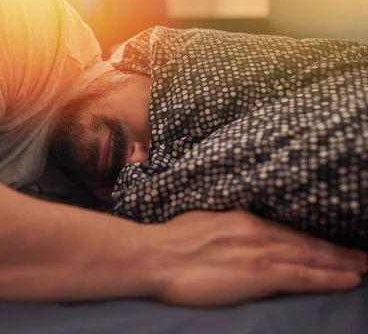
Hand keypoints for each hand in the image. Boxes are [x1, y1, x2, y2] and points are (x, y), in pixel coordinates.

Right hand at [140, 211, 366, 306]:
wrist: (152, 256)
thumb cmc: (167, 242)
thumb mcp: (200, 223)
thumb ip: (223, 228)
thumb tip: (230, 234)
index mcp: (241, 219)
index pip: (287, 231)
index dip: (313, 240)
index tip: (333, 245)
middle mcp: (257, 231)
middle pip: (306, 242)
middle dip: (337, 250)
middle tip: (364, 255)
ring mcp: (260, 251)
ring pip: (312, 256)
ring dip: (342, 262)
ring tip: (364, 266)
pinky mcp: (259, 273)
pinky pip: (303, 276)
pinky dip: (330, 277)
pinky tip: (350, 279)